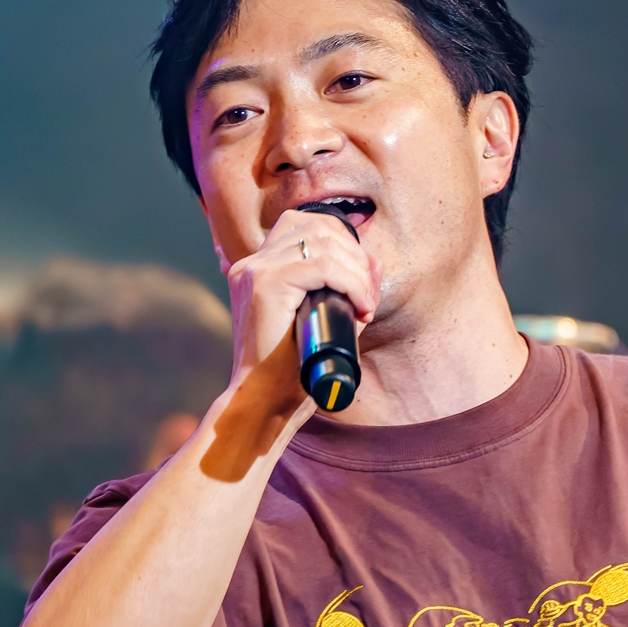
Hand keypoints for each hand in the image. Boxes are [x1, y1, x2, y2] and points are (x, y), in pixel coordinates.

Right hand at [222, 209, 380, 410]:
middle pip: (316, 226)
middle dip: (355, 256)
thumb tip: (375, 260)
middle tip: (367, 297)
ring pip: (323, 243)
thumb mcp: (326, 320)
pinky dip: (351, 282)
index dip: (343, 243)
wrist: (264, 402)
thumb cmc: (292, 370)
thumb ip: (347, 288)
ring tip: (365, 304)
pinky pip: (322, 266)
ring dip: (356, 271)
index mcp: (259, 267)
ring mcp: (255, 270)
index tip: (362, 284)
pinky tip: (360, 305)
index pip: (306, 224)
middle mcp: (253, 263)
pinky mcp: (264, 285)